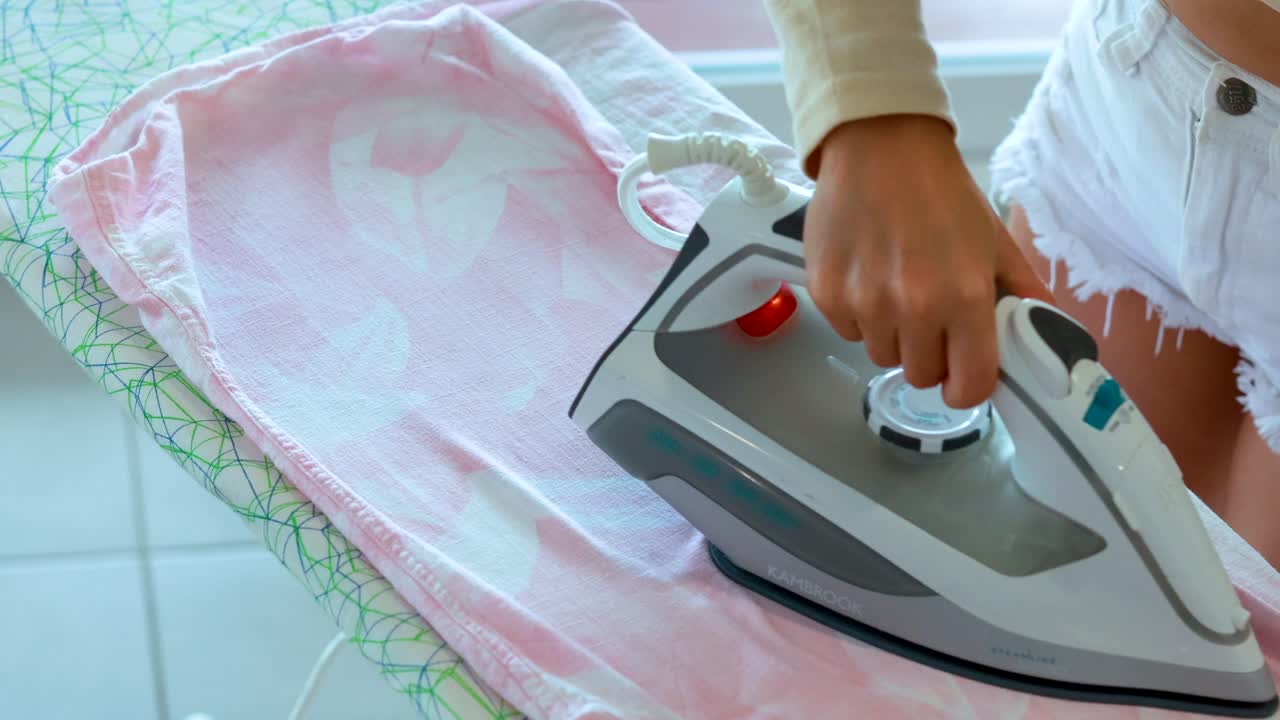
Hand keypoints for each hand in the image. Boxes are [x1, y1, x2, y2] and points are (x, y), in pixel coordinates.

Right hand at [803, 114, 1053, 407]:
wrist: (879, 145)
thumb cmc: (941, 192)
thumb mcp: (995, 240)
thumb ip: (1023, 294)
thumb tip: (1049, 337)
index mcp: (964, 297)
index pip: (968, 386)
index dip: (967, 387)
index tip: (962, 374)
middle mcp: (913, 307)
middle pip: (920, 375)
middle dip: (928, 354)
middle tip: (928, 316)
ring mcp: (864, 303)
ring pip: (881, 354)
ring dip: (891, 334)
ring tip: (894, 289)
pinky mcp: (827, 293)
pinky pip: (847, 331)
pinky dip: (858, 315)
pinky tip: (866, 276)